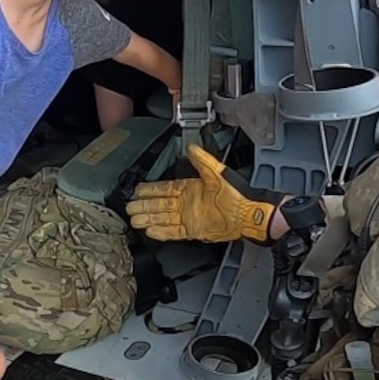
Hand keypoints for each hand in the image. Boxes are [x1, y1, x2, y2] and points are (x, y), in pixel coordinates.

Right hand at [125, 144, 278, 242]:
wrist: (248, 214)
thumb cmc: (237, 193)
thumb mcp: (218, 172)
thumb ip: (202, 160)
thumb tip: (191, 147)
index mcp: (190, 188)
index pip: (164, 188)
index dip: (150, 190)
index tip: (138, 189)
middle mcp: (186, 203)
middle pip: (159, 204)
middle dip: (144, 205)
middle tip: (129, 206)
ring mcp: (189, 217)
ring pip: (163, 218)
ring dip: (149, 219)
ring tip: (134, 219)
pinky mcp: (193, 231)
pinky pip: (173, 232)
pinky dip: (161, 232)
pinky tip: (150, 231)